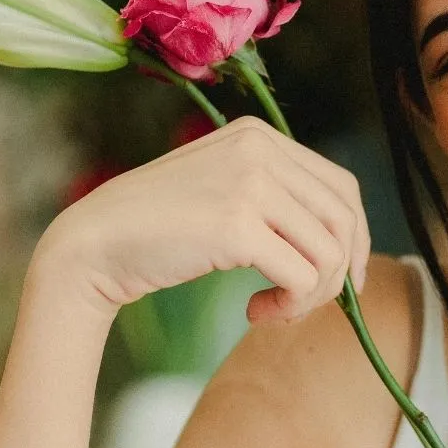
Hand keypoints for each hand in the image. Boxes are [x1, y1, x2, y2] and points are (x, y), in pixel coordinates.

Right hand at [38, 116, 370, 325]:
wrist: (95, 245)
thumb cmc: (158, 231)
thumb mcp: (224, 193)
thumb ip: (275, 201)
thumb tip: (345, 248)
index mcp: (259, 135)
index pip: (342, 188)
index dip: (353, 240)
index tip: (337, 279)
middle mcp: (260, 149)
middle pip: (345, 219)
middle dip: (339, 273)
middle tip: (303, 304)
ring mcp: (249, 183)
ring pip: (330, 252)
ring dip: (311, 296)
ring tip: (274, 310)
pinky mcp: (237, 225)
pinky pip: (302, 277)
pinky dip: (289, 306)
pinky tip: (254, 312)